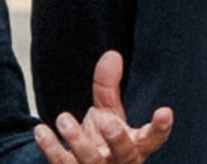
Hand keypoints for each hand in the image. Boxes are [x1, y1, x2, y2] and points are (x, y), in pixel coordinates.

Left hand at [34, 50, 172, 163]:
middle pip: (124, 154)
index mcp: (135, 145)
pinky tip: (42, 130)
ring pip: (90, 161)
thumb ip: (109, 86)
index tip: (164, 111)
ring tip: (64, 118)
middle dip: (117, 140)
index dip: (160, 127)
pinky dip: (51, 148)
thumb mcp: (108, 112)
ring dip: (77, 141)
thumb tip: (112, 55)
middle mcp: (120, 162)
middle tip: (108, 123)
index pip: (153, 138)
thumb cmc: (102, 139)